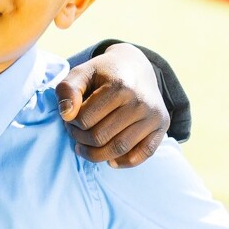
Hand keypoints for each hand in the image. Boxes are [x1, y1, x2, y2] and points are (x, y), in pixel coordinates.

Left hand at [58, 43, 166, 166]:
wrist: (136, 65)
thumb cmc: (104, 73)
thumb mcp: (81, 72)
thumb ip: (67, 89)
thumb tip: (67, 115)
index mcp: (120, 87)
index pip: (84, 120)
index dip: (70, 123)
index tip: (69, 118)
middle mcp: (140, 102)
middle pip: (100, 138)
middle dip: (80, 138)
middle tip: (76, 131)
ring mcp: (153, 116)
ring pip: (118, 150)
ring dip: (96, 154)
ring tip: (86, 145)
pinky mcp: (162, 126)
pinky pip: (143, 154)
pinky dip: (123, 162)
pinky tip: (109, 159)